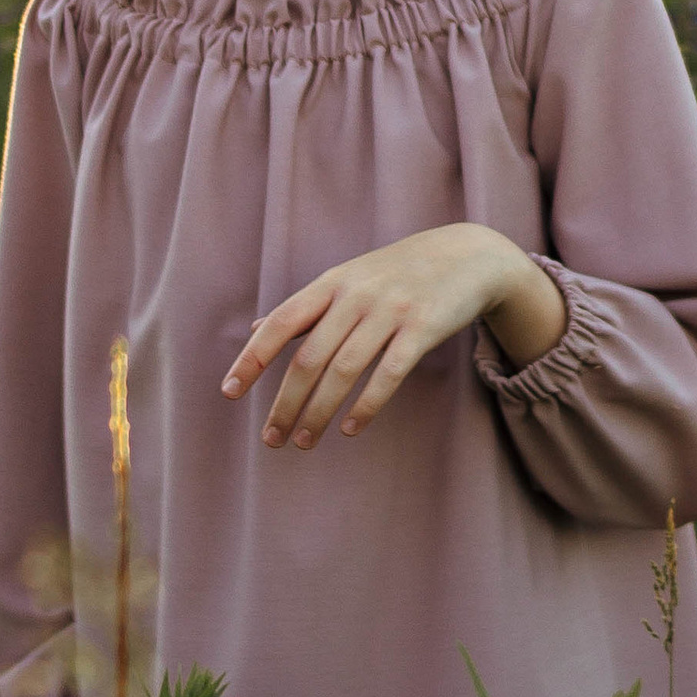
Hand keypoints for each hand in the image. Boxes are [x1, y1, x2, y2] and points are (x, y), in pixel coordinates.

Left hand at [223, 223, 566, 447]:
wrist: (467, 254)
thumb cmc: (397, 273)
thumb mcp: (347, 278)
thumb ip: (304, 307)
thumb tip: (253, 330)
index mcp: (331, 283)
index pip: (281, 322)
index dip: (253, 357)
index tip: (229, 392)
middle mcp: (356, 295)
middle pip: (309, 357)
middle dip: (286, 402)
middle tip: (271, 439)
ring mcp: (390, 310)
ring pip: (344, 370)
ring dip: (319, 412)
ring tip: (304, 443)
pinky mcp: (423, 329)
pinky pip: (389, 374)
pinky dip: (366, 405)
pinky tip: (350, 430)